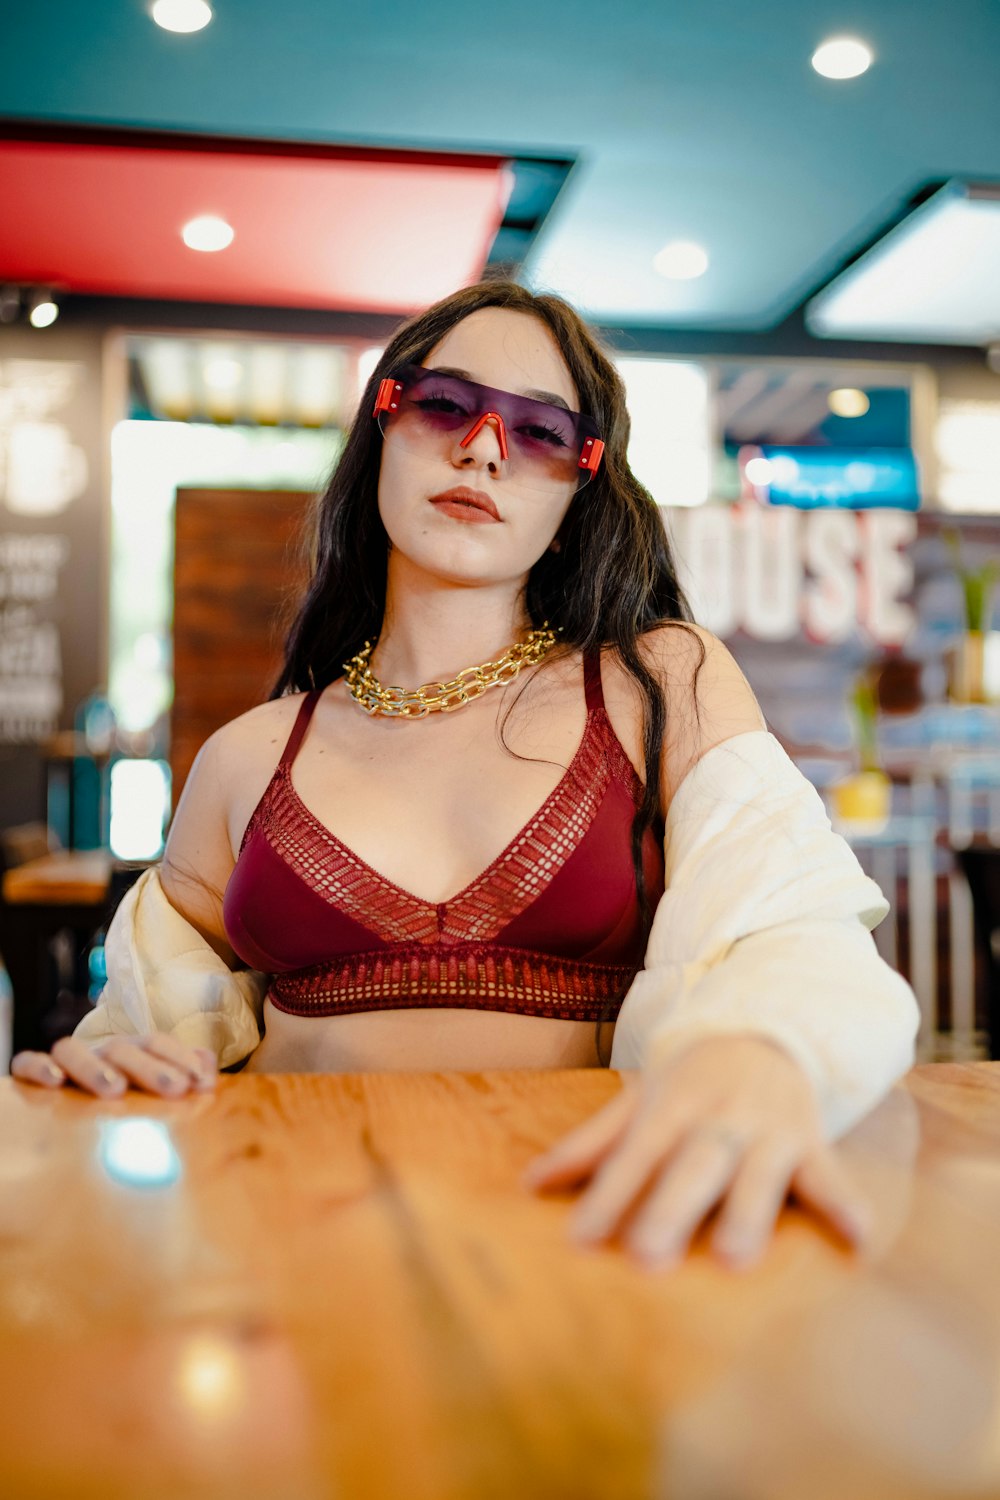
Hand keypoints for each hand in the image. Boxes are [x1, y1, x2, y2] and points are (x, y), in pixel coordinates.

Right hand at [11, 1033, 217, 1098]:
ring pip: (73, 1049)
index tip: (203, 1083)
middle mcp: (99, 1054)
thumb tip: (208, 1067)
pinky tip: (53, 1082)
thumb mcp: (159, 1091)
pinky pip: (26, 1063)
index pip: (156, 1043)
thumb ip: (186, 1074)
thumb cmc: (130, 1105)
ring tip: (116, 1090)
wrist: (76, 1124)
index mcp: (131, 1053)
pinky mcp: (34, 1076)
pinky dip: (37, 1066)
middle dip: (150, 1066)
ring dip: (95, 1067)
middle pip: (121, 1047)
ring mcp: (68, 1063)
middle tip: (175, 1089)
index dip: (181, 1057)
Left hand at [522, 1035, 870, 1269]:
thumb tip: (530, 1185)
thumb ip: (591, 1144)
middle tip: (646, 1257)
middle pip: (692, 1166)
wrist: (766, 1029)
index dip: (607, 1197)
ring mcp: (768, 1130)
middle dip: (670, 1208)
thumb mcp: (640, 1102)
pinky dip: (846, 1205)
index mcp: (670, 1108)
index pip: (634, 1156)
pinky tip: (859, 1239)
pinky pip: (831, 1175)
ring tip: (736, 1261)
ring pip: (757, 1174)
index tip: (579, 1242)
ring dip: (748, 1214)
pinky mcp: (811, 1141)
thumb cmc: (691, 1082)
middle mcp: (718, 1118)